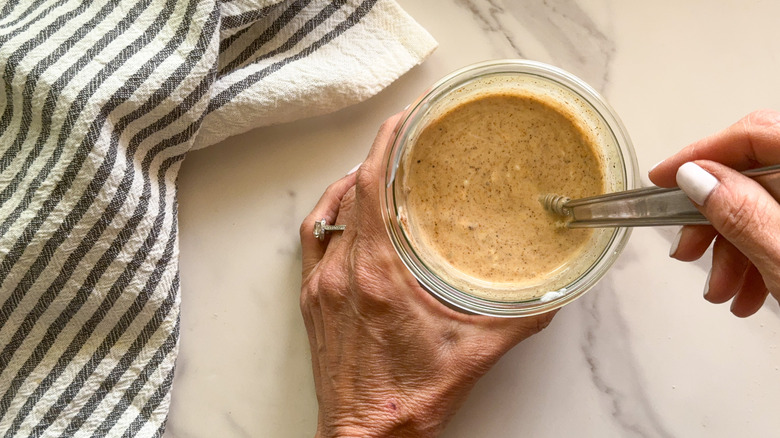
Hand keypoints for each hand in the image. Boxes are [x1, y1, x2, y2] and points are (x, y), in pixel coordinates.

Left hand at [299, 114, 555, 437]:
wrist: (365, 437)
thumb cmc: (409, 401)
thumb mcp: (476, 354)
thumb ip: (519, 320)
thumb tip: (554, 293)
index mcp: (377, 276)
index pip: (372, 189)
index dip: (385, 146)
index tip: (403, 119)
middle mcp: (341, 274)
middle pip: (351, 193)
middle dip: (376, 157)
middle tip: (402, 137)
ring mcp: (319, 286)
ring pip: (327, 214)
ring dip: (350, 185)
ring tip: (377, 168)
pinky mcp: (310, 301)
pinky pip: (312, 240)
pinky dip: (330, 215)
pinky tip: (346, 212)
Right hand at [649, 110, 779, 316]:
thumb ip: (741, 213)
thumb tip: (695, 178)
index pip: (752, 134)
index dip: (700, 154)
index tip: (661, 180)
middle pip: (751, 174)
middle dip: (710, 218)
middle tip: (688, 251)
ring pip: (761, 206)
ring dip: (730, 249)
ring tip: (722, 290)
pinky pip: (778, 226)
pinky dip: (757, 257)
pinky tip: (749, 293)